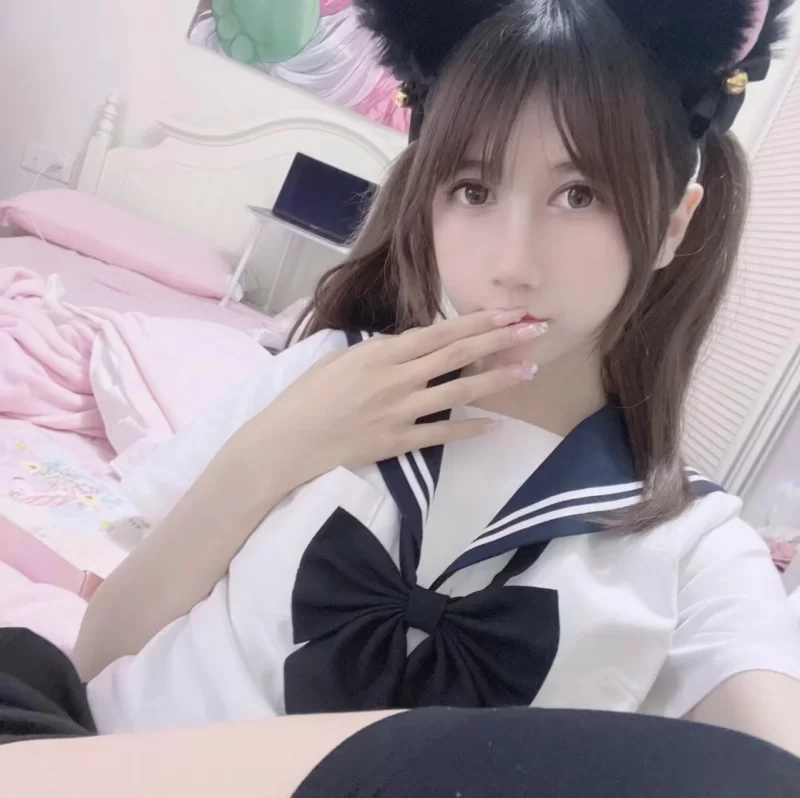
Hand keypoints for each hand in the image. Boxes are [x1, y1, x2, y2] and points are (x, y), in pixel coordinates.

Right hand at [253, 310, 546, 483]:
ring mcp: (400, 412)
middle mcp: (396, 378)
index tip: (508, 312)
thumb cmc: (307, 396)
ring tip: (529, 369)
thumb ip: (380, 351)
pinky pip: (441, 435)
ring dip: (497, 380)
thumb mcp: (340, 359)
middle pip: (458, 355)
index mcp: (381, 353)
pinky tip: (495, 424)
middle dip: (500, 340)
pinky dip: (469, 431)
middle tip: (534, 328)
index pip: (439, 333)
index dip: (477, 322)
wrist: (286, 442)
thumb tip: (413, 345)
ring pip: (458, 392)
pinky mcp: (398, 443)